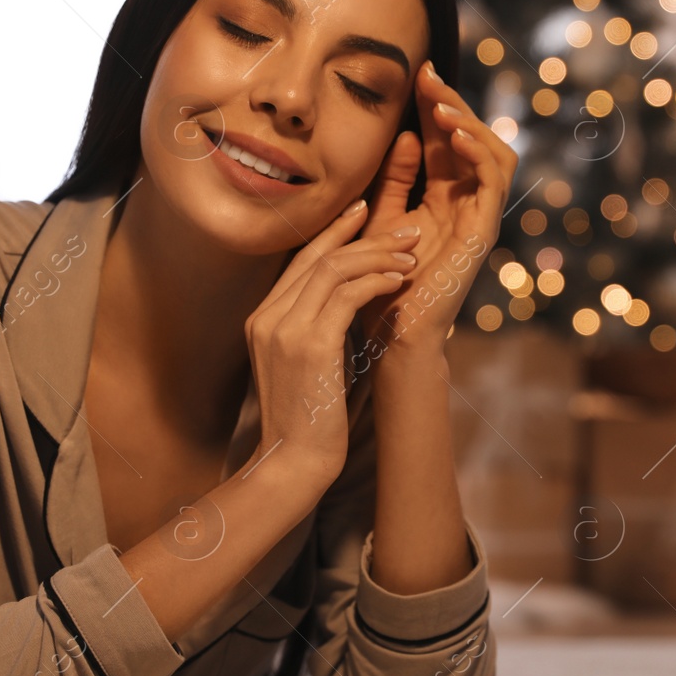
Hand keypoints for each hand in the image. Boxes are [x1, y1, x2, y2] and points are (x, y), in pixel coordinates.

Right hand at [244, 201, 420, 488]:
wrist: (292, 463)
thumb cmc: (308, 422)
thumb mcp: (305, 366)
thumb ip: (316, 331)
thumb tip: (350, 306)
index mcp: (263, 319)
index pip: (300, 260)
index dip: (334, 232)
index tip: (364, 213)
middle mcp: (268, 317)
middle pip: (317, 256)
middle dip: (366, 236)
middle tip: (406, 231)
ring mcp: (285, 329)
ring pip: (334, 268)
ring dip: (378, 257)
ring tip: (412, 257)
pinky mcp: (309, 345)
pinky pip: (347, 294)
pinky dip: (376, 281)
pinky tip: (399, 283)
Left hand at [354, 60, 517, 356]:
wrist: (391, 334)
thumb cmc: (381, 283)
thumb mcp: (379, 218)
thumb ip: (393, 179)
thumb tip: (401, 134)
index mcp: (443, 199)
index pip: (444, 141)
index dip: (433, 106)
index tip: (416, 73)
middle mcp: (467, 206)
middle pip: (473, 140)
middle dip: (452, 104)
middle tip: (428, 77)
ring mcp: (479, 219)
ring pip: (495, 154)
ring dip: (471, 124)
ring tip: (442, 106)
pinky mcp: (484, 233)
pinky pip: (494, 183)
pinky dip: (480, 153)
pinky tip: (457, 135)